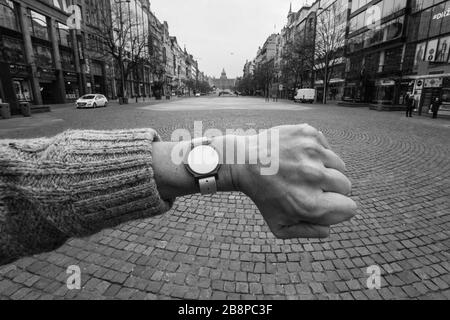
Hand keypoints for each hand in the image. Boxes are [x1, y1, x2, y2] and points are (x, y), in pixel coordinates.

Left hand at [232, 124, 356, 238]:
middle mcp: (314, 177)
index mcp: (310, 204)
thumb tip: (330, 227)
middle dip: (332, 189)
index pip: (350, 209)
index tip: (323, 203)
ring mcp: (312, 152)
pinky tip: (298, 157)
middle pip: (346, 186)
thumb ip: (309, 232)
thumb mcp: (279, 226)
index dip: (337, 208)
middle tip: (309, 187)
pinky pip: (328, 148)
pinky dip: (317, 154)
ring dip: (326, 170)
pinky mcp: (309, 134)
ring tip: (303, 171)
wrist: (244, 162)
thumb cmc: (264, 196)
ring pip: (340, 165)